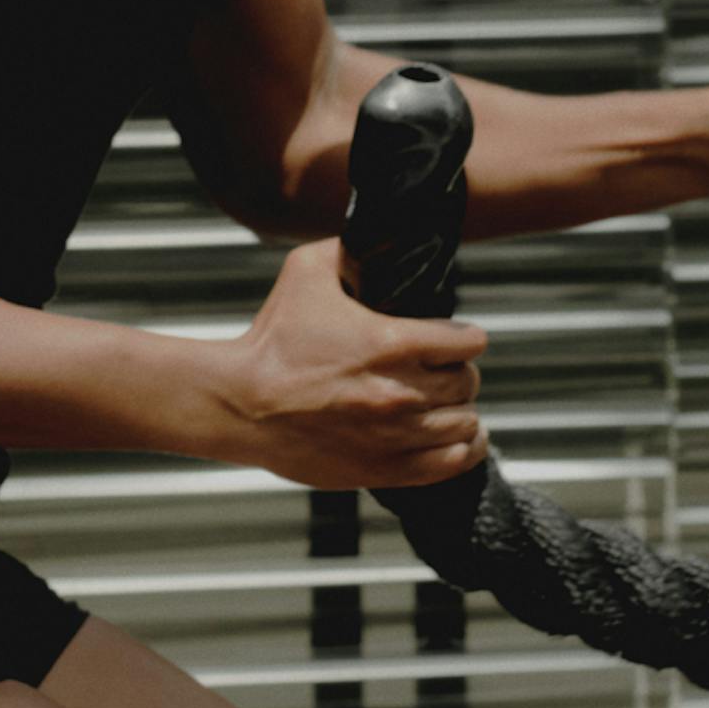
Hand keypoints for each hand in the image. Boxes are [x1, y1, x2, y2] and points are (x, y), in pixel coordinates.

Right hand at [216, 238, 489, 489]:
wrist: (240, 403)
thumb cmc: (272, 339)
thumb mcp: (305, 271)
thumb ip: (349, 249)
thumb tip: (375, 238)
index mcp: (391, 342)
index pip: (468, 342)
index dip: (466, 337)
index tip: (456, 339)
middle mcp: (401, 391)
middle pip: (468, 383)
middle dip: (460, 373)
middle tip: (442, 371)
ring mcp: (395, 435)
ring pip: (465, 424)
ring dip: (461, 411)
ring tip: (449, 405)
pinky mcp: (383, 469)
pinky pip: (452, 463)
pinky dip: (464, 449)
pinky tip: (457, 439)